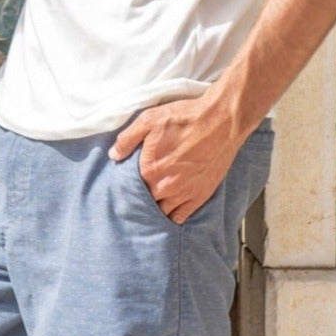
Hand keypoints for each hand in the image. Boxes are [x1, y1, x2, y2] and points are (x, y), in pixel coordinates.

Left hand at [109, 91, 246, 224]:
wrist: (221, 121)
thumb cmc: (185, 118)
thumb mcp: (148, 120)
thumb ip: (127, 140)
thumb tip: (114, 155)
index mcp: (149, 170)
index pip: (130, 186)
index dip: (128, 184)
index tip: (126, 182)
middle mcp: (165, 186)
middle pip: (146, 201)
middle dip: (141, 197)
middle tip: (139, 193)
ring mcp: (184, 193)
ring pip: (162, 211)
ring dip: (156, 208)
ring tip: (152, 203)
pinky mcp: (201, 195)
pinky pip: (182, 215)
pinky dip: (174, 217)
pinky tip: (169, 213)